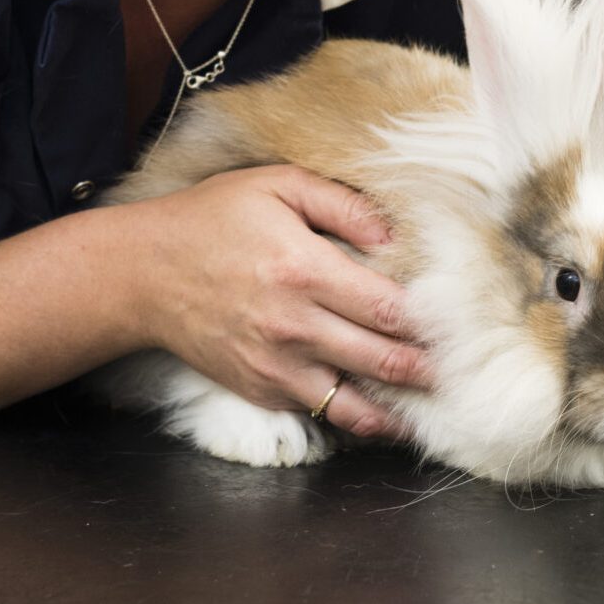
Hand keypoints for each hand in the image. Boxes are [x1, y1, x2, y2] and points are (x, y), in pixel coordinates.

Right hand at [130, 165, 433, 440]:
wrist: (146, 272)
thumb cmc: (214, 219)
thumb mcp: (276, 185)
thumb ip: (341, 204)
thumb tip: (393, 234)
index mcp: (304, 269)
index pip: (388, 308)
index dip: (429, 319)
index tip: (457, 321)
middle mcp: (294, 325)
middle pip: (383, 360)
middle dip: (427, 368)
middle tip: (458, 367)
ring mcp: (276, 365)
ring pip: (355, 405)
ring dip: (399, 409)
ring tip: (430, 406)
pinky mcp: (260, 390)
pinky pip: (318, 413)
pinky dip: (353, 417)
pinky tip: (380, 413)